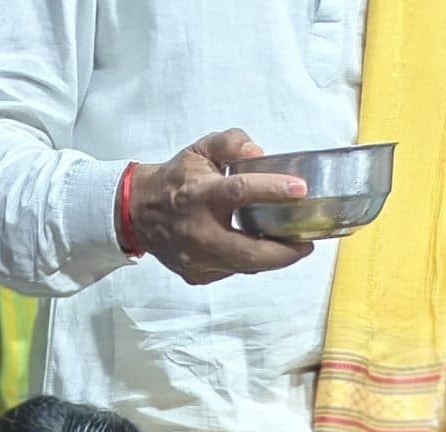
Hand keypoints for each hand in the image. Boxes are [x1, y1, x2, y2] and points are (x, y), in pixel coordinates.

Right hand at [124, 130, 312, 285]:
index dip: (273, 190)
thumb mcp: (200, 149)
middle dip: (284, 252)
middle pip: (249, 251)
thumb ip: (231, 143)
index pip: (239, 191)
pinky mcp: (197, 274)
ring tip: (293, 249)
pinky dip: (251, 262)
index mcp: (200, 194)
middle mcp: (198, 232)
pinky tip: (262, 251)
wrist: (139, 214)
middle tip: (307, 243)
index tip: (300, 189)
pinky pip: (232, 271)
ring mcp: (197, 259)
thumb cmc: (175, 180)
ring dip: (273, 260)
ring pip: (245, 267)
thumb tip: (258, 152)